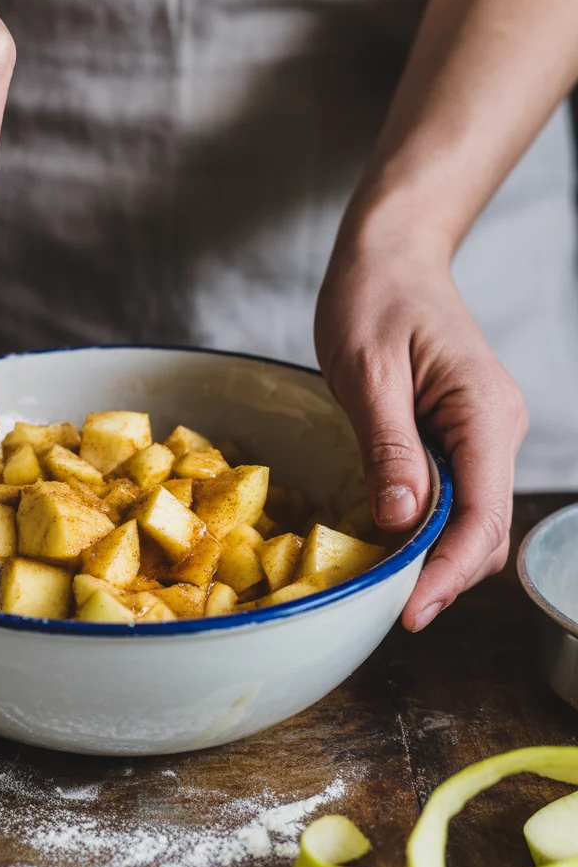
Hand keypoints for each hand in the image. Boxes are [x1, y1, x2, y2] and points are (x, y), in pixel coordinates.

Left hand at [315, 233, 527, 631]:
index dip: (447, 572)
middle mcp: (498, 428)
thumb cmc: (374, 298)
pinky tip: (389, 539)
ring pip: (472, 518)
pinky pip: (455, 495)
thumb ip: (389, 448)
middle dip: (441, 573)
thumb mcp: (368, 373)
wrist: (390, 254)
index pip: (482, 515)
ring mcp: (485, 433)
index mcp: (484, 412)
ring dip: (434, 554)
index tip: (409, 612)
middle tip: (382, 604)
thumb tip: (402, 523)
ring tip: (380, 579)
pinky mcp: (462, 434)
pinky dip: (426, 526)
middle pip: (484, 528)